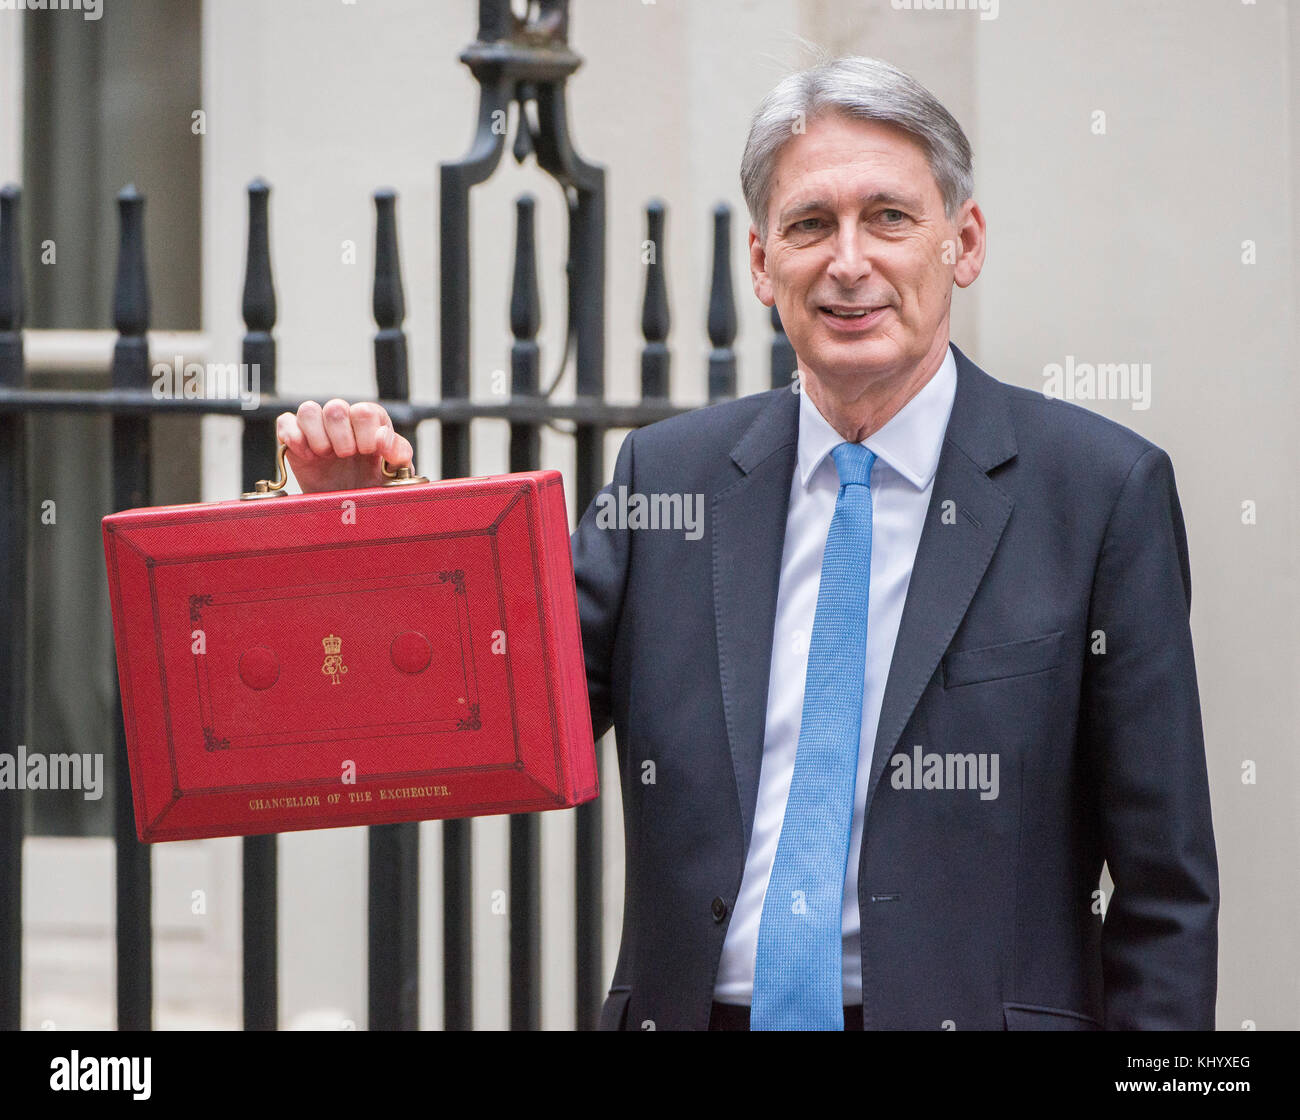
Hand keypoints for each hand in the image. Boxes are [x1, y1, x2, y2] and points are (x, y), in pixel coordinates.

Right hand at [275, 399, 415, 493]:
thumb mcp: (395, 473)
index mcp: (370, 421)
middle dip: (342, 438)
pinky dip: (294, 438)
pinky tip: (308, 458)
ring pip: (308, 409)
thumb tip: (382, 435)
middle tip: (346, 457)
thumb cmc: (374, 486)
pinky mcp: (294, 438)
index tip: (367, 453)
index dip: (366, 434)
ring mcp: (317, 427)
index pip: (364, 411)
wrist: (348, 511)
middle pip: (335, 407)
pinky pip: (285, 422)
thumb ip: (399, 452)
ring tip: (326, 456)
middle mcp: (343, 419)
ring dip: (318, 437)